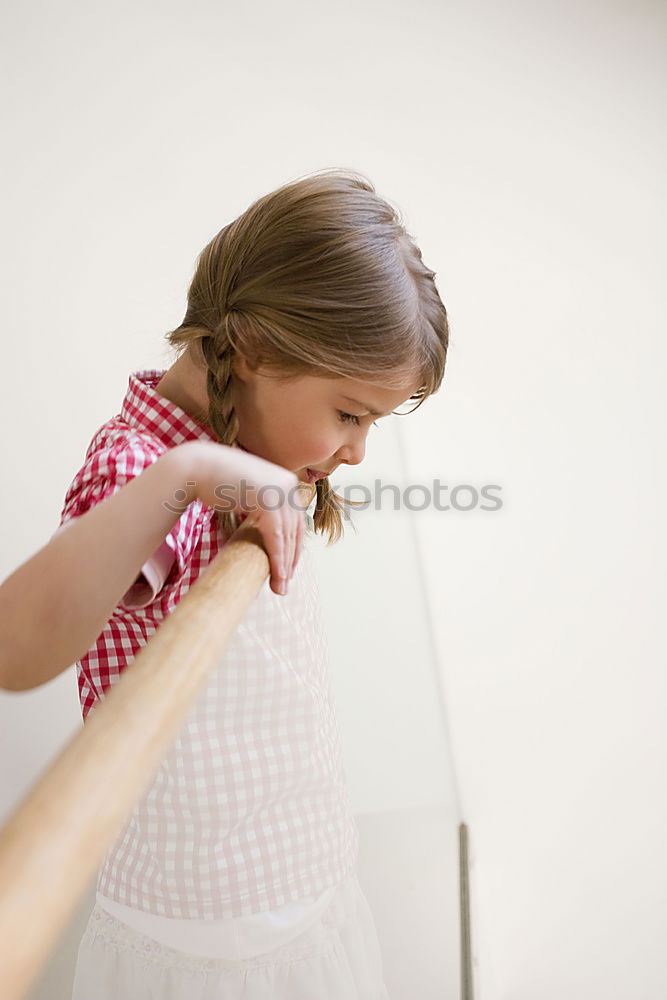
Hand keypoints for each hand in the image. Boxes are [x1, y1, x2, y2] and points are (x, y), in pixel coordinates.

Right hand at [183, 441, 309, 595]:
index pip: (297, 521)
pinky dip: (277, 558)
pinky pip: (276, 536)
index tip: (288, 569)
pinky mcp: (267, 499)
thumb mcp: (249, 492)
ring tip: (280, 587)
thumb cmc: (217, 483)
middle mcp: (287, 483)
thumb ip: (263, 505)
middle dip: (291, 560)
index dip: (293, 548)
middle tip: (284, 584)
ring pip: (287, 535)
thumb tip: (270, 529)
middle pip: (295, 530)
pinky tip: (277, 575)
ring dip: (285, 565)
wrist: (196, 468)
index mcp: (286, 481)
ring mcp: (279, 489)